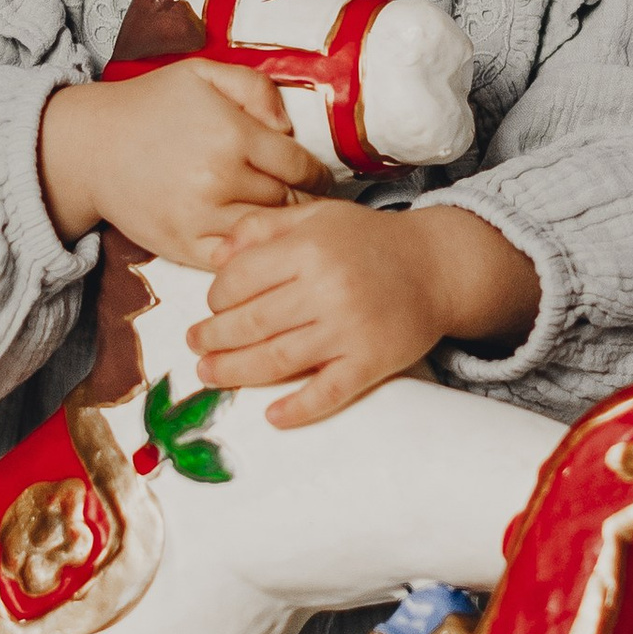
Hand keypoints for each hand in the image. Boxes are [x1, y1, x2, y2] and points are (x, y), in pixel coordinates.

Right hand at [39, 62, 328, 266]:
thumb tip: (289, 128)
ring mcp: (201, 219)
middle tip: (312, 200)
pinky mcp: (182, 247)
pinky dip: (252, 253)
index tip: (321, 177)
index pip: (300, 166)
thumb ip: (254, 87)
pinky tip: (256, 242)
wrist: (89, 146)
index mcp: (231, 135)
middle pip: (288, 200)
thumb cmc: (150, 105)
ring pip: (266, 231)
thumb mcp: (202, 73)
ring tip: (292, 222)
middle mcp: (219, 180)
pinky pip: (235, 259)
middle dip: (303, 199)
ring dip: (282, 228)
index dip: (317, 172)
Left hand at [189, 200, 540, 426]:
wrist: (437, 266)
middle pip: (252, 323)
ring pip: (279, 359)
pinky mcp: (372, 361)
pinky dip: (299, 408)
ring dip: (236, 372)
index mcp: (309, 248)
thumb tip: (216, 255)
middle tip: (195, 345)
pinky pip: (329, 391)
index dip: (217, 297)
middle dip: (213, 338)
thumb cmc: (368, 241)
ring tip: (210, 374)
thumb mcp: (317, 217)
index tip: (212, 307)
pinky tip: (273, 416)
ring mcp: (350, 329)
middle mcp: (327, 288)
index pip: (240, 279)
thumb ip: (265, 228)